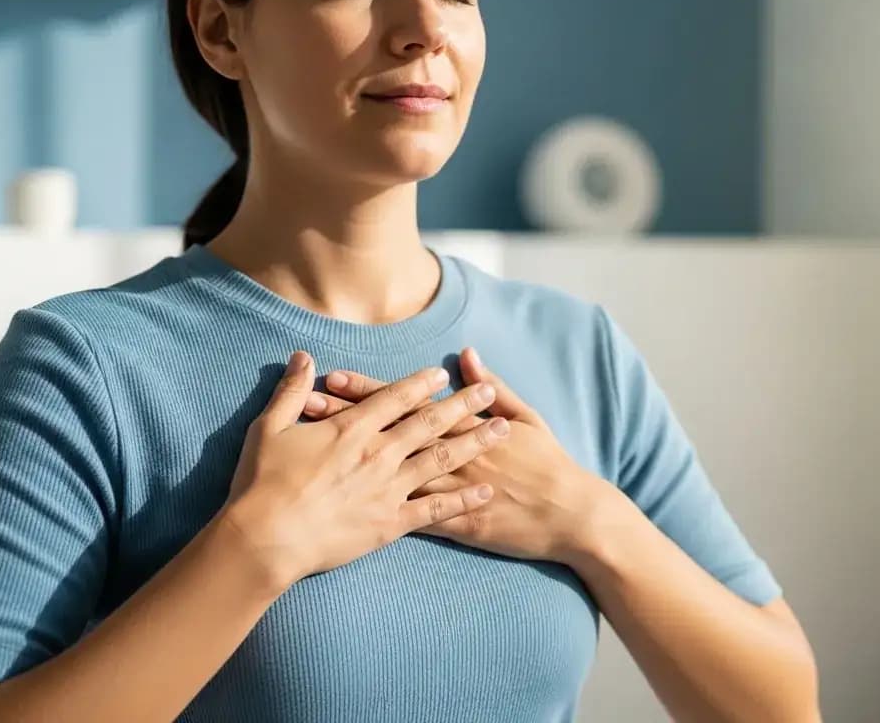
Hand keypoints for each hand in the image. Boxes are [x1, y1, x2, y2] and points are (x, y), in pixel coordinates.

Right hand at [215, 352, 511, 590]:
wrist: (265, 539)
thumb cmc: (261, 484)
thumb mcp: (269, 429)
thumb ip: (291, 391)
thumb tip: (304, 357)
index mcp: (351, 429)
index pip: (394, 398)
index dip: (421, 383)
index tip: (444, 373)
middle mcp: (378, 454)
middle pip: (428, 423)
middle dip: (461, 405)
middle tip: (488, 391)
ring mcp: (388, 488)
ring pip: (441, 460)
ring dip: (473, 443)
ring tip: (501, 430)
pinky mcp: (390, 522)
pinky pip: (435, 509)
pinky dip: (463, 500)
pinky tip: (486, 492)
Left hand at [311, 347, 619, 566]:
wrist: (572, 514)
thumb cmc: (550, 463)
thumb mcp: (527, 416)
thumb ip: (494, 387)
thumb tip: (466, 355)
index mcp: (468, 426)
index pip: (407, 403)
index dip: (368, 391)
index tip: (333, 378)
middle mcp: (456, 455)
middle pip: (390, 434)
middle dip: (347, 420)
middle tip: (306, 408)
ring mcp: (455, 490)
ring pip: (393, 473)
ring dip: (354, 463)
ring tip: (313, 455)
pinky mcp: (460, 524)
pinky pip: (417, 517)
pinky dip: (383, 511)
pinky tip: (348, 510)